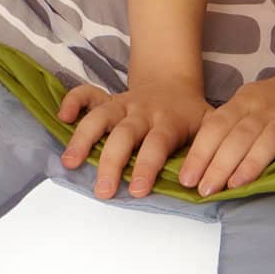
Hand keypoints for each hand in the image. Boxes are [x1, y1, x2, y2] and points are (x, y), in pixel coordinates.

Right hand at [58, 75, 209, 199]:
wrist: (173, 83)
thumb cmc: (190, 115)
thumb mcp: (209, 127)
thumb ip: (210, 149)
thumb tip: (213, 181)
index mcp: (169, 122)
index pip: (157, 144)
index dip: (147, 166)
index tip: (137, 190)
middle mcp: (143, 112)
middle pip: (124, 134)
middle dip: (112, 162)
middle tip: (103, 190)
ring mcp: (122, 104)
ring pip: (100, 117)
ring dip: (83, 138)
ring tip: (70, 163)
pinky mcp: (107, 99)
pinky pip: (87, 94)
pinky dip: (73, 101)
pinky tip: (62, 117)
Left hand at [180, 68, 274, 196]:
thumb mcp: (247, 103)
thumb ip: (227, 125)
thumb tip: (198, 162)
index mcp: (244, 100)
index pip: (216, 126)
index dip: (200, 153)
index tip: (188, 179)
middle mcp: (265, 107)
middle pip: (239, 135)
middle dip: (219, 164)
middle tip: (206, 189)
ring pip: (268, 139)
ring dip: (250, 163)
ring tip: (234, 186)